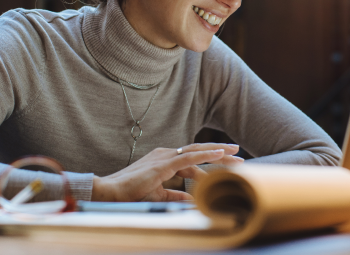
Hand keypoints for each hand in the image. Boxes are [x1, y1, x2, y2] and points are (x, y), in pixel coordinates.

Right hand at [91, 143, 242, 201]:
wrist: (111, 192)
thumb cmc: (131, 193)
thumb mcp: (158, 194)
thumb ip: (175, 194)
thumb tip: (191, 198)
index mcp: (165, 160)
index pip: (193, 159)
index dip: (210, 161)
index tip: (228, 164)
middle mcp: (166, 154)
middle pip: (198, 151)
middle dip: (219, 153)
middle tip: (238, 154)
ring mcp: (165, 156)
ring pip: (197, 151)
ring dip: (217, 152)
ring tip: (235, 154)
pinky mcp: (162, 163)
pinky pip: (188, 157)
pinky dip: (205, 154)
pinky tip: (219, 154)